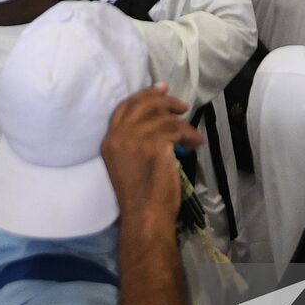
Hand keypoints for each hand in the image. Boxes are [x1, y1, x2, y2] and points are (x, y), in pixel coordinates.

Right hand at [101, 85, 202, 232]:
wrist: (144, 215)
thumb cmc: (139, 196)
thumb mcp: (128, 163)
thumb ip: (135, 142)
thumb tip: (159, 121)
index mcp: (109, 142)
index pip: (124, 107)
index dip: (143, 96)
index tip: (159, 89)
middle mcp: (119, 137)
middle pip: (142, 104)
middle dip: (163, 100)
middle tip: (180, 104)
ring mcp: (136, 140)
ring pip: (163, 117)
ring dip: (182, 123)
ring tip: (191, 133)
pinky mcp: (155, 145)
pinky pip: (177, 130)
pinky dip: (190, 134)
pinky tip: (195, 142)